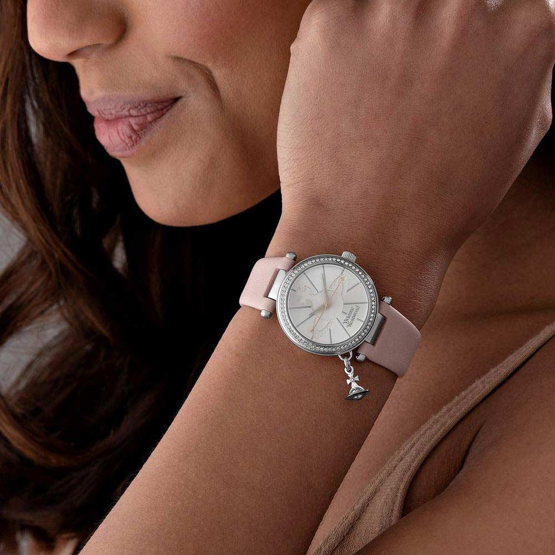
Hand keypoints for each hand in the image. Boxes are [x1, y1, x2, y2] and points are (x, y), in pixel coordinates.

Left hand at [273, 0, 554, 325]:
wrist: (367, 236)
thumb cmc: (441, 202)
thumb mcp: (517, 134)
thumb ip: (522, 69)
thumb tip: (514, 33)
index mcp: (522, 30)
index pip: (500, 9)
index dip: (466, 53)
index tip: (443, 81)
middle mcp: (462, 7)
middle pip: (443, 2)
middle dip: (424, 42)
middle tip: (401, 94)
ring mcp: (394, 10)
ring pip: (388, 6)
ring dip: (380, 41)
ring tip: (368, 102)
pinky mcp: (331, 23)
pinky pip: (334, 18)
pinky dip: (333, 52)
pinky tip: (337, 100)